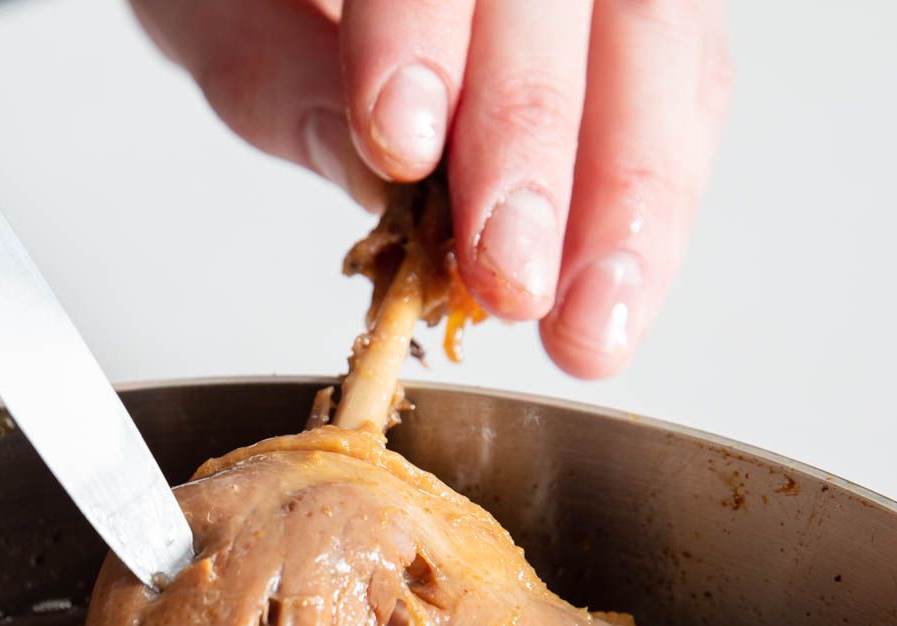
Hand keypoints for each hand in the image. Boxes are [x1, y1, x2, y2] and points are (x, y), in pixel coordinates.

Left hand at [131, 0, 732, 378]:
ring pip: (663, 46)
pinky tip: (609, 283)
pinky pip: (680, 84)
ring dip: (630, 199)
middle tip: (508, 276)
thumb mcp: (216, 8)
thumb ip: (279, 68)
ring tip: (585, 323)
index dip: (424, 36)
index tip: (398, 146)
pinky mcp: (629, 18)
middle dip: (542, 146)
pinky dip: (650, 193)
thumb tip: (369, 162)